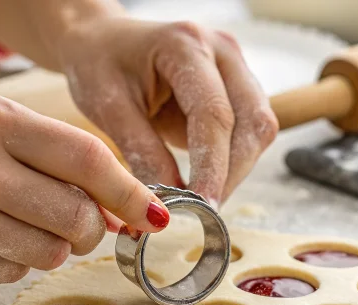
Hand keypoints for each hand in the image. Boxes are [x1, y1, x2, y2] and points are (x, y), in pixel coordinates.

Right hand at [0, 95, 169, 284]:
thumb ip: (45, 154)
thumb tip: (118, 203)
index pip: (87, 158)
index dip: (130, 192)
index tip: (152, 214)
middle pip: (78, 215)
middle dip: (91, 228)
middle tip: (77, 224)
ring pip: (50, 253)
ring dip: (49, 247)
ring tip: (9, 224)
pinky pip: (11, 274)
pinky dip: (10, 262)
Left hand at [56, 19, 278, 207]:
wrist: (100, 42)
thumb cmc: (98, 64)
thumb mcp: (109, 108)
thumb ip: (142, 152)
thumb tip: (166, 206)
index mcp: (186, 45)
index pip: (215, 114)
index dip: (213, 166)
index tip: (202, 205)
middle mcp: (221, 50)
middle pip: (252, 121)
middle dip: (231, 172)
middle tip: (203, 209)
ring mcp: (235, 66)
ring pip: (259, 127)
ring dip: (236, 168)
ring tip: (202, 197)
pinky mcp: (237, 85)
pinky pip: (249, 129)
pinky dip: (232, 159)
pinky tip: (206, 178)